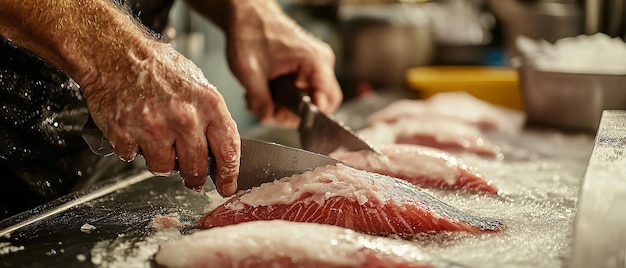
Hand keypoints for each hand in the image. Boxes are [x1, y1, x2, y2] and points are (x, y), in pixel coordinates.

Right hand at [0, 0, 240, 195]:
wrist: (114, 53)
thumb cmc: (157, 67)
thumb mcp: (199, 85)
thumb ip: (211, 118)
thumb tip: (221, 151)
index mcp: (208, 104)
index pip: (228, 150)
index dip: (229, 174)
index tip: (227, 186)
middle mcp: (184, 118)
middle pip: (196, 168)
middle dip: (195, 177)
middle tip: (192, 177)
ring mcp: (153, 128)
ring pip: (165, 169)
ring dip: (162, 161)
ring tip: (157, 139)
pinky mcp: (124, 135)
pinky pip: (134, 158)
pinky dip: (134, 149)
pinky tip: (136, 130)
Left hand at [223, 1, 342, 126]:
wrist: (247, 15)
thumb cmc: (250, 33)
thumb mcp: (249, 72)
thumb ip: (260, 100)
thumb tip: (267, 118)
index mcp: (314, 62)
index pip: (327, 101)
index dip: (308, 117)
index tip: (287, 118)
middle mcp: (321, 63)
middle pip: (322, 104)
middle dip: (294, 114)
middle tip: (271, 111)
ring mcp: (315, 65)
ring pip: (311, 100)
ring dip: (287, 106)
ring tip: (263, 99)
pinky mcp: (306, 67)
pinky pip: (304, 91)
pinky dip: (286, 98)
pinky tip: (267, 92)